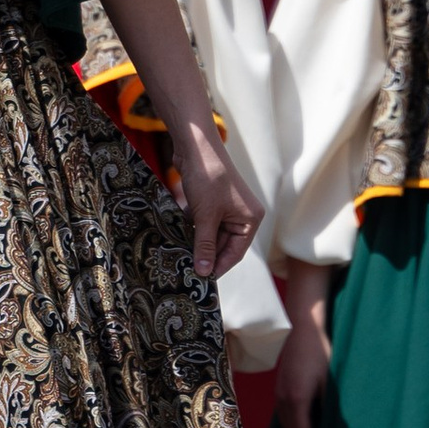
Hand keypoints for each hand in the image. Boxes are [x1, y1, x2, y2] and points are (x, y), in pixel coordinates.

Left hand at [168, 118, 261, 284]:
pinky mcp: (212, 200)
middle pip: (224, 244)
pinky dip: (193, 228)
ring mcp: (228, 207)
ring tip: (181, 257)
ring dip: (197, 242)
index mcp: (251, 219)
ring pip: (212, 233)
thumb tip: (204, 271)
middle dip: (206, 255)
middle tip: (188, 271)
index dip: (218, 266)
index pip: (235, 252)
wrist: (195, 146)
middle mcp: (243, 214)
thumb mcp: (205, 216)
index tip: (202, 281)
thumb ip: (205, 245)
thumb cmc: (207, 178)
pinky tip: (178, 237)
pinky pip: (204, 222)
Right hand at [274, 307, 331, 427]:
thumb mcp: (331, 380)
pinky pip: (283, 413)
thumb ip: (331, 405)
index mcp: (297, 399)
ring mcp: (278, 391)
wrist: (303, 326)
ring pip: (285, 423)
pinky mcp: (280, 385)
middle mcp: (283, 398)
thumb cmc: (321, 351)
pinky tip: (303, 426)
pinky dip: (292, 425)